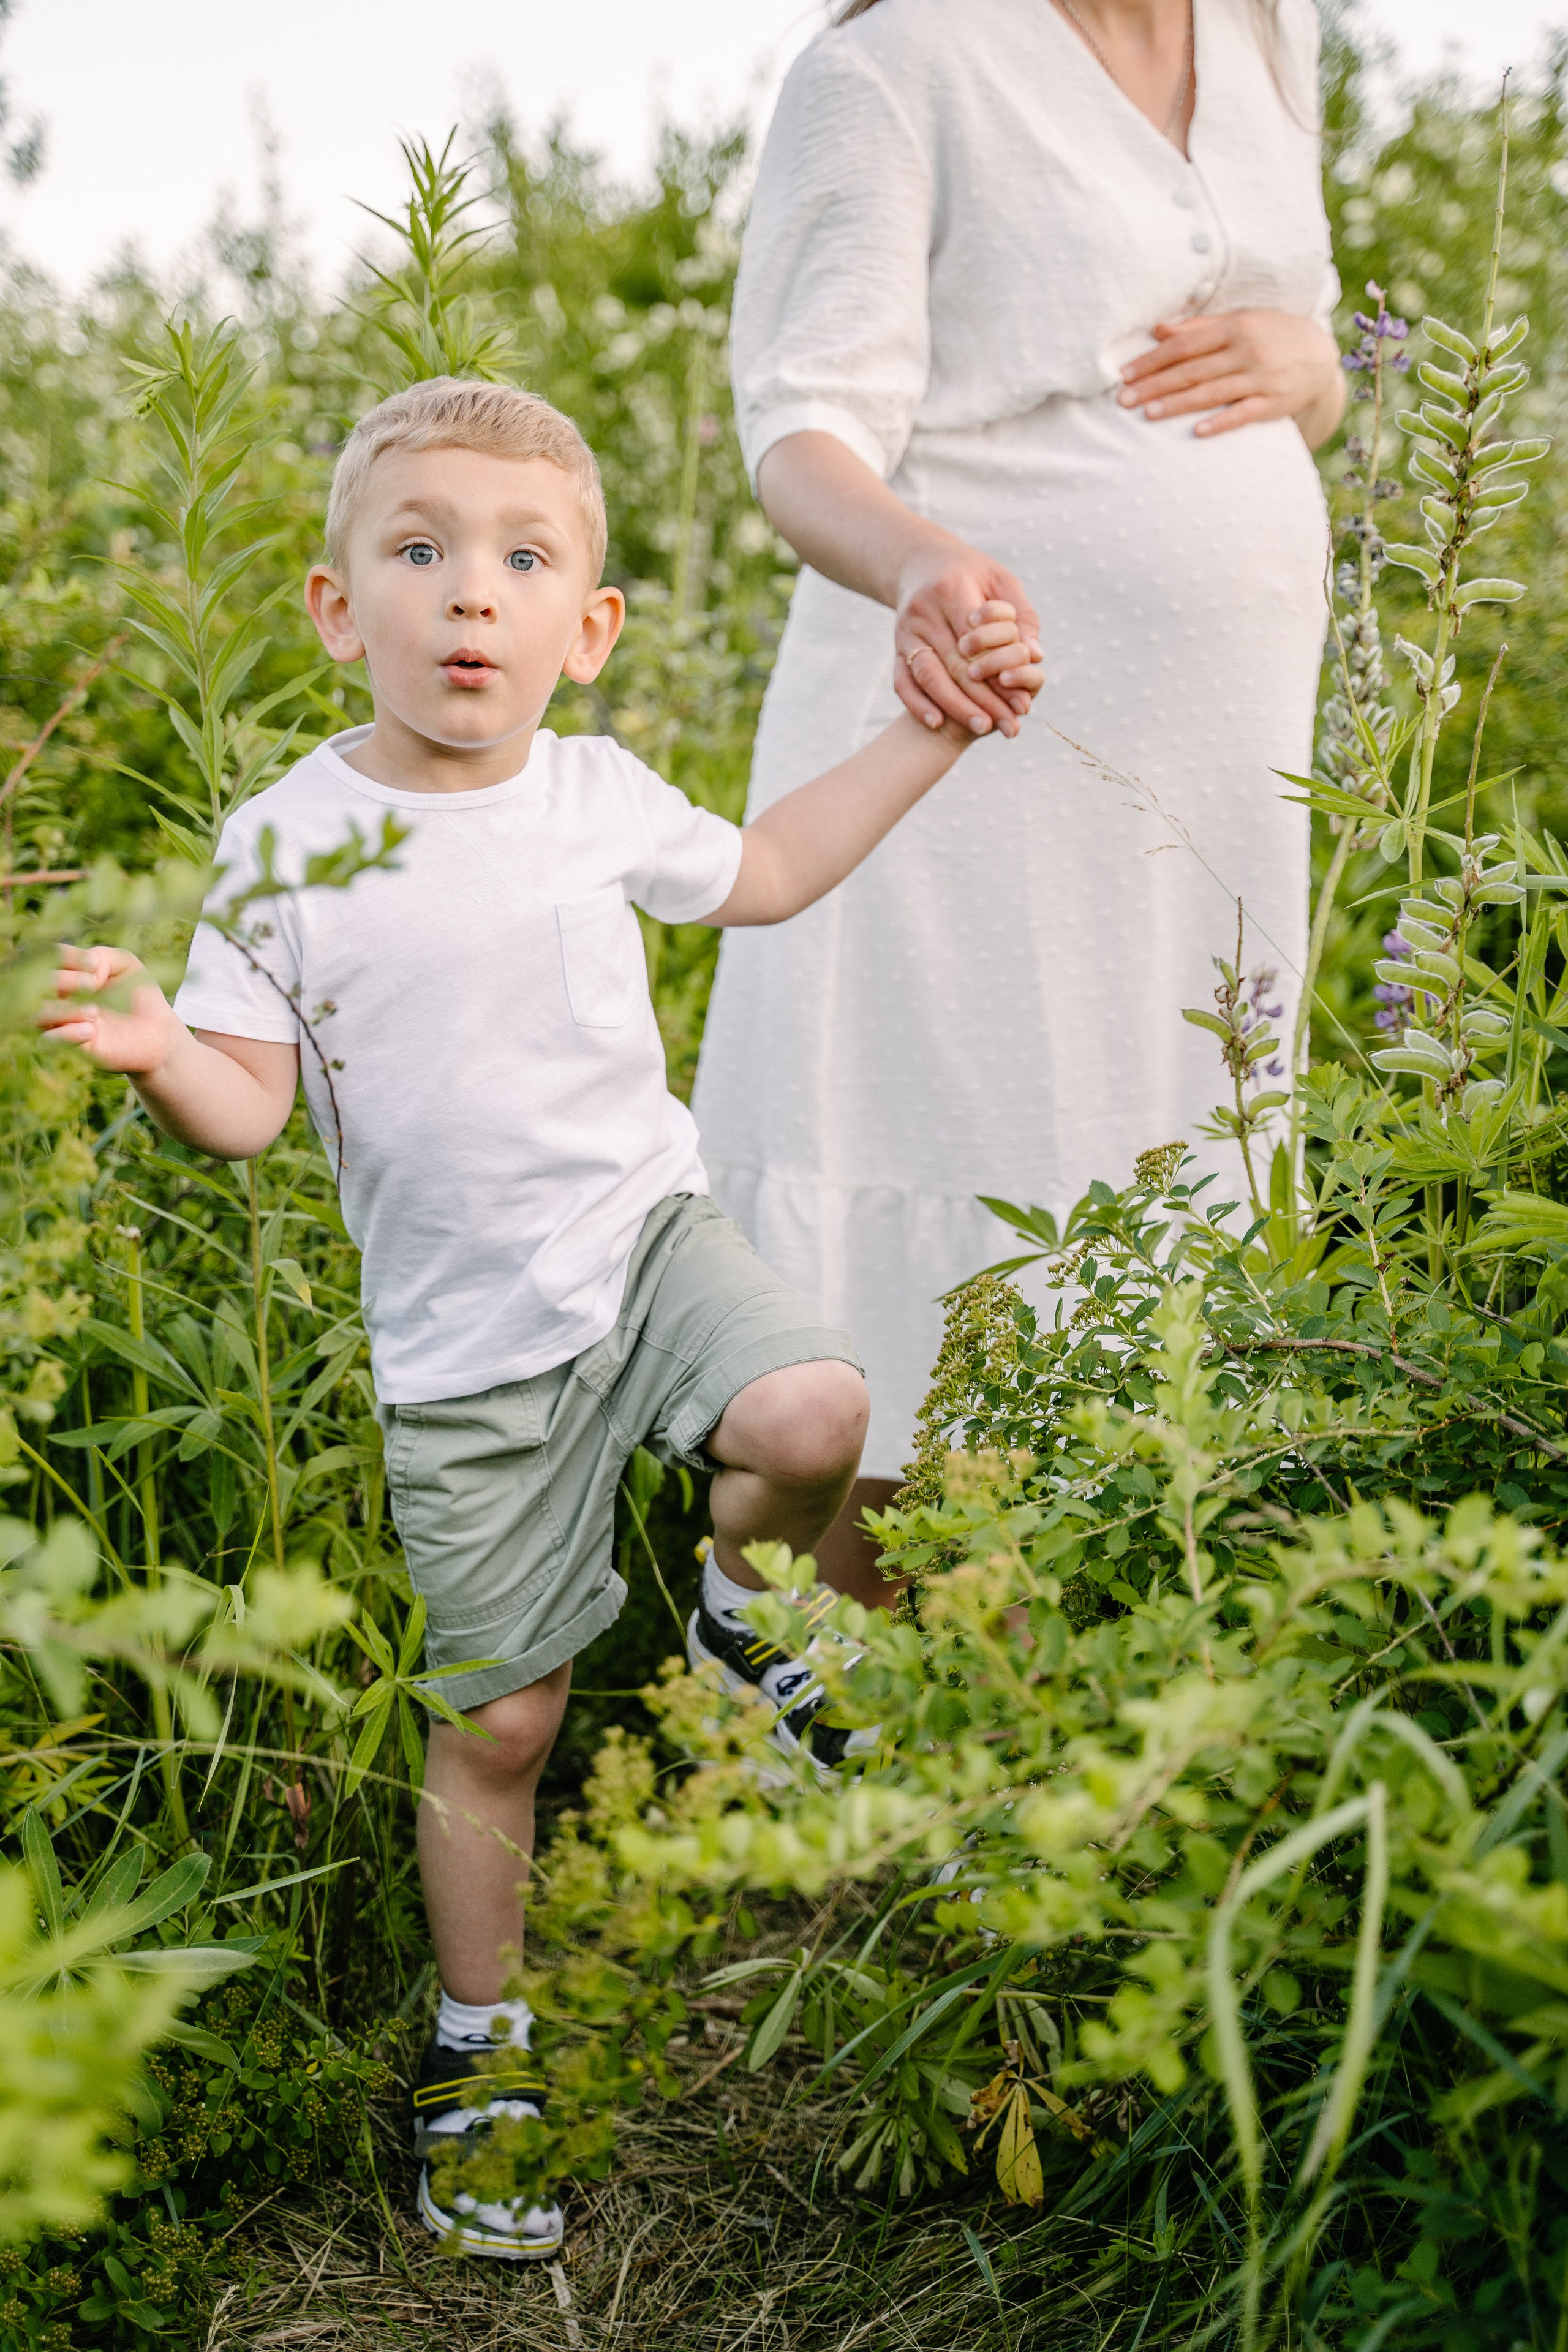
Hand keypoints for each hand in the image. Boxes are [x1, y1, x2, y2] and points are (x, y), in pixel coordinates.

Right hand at [39, 945, 181, 1073]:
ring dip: (62, 1010)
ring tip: (93, 1012)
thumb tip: (85, 970)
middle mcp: (56, 996)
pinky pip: (46, 1043)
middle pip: (34, 984)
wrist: (157, 1030)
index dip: (64, 957)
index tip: (94, 963)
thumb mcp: (126, 965)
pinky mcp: (69, 1048)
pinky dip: (65, 1035)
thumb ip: (104, 956)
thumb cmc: (137, 994)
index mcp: (67, 972)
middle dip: (61, 981)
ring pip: (35, 1014)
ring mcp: (60, 1022)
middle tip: (91, 985)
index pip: (46, 958)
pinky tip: (90, 1030)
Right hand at [894, 551, 1043, 738]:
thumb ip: (1022, 617)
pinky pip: (902, 682)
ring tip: (982, 728)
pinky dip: (917, 705)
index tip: (1022, 701)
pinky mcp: (897, 648)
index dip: (1000, 674)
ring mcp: (906, 632)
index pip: (978, 641)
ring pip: (929, 677)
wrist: (920, 563)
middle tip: (1009, 725)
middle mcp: (924, 612)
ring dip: (956, 707)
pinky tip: (937, 723)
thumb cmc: (971, 574)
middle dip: (985, 700)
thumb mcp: (1001, 581)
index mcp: (951, 590)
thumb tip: (1036, 656)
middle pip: (956, 665)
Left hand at [1118, 309, 1343, 440]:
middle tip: (1124, 400)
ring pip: (1211, 392)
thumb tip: (1158, 329)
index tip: (1124, 375)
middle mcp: (1246, 350)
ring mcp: (1260, 378)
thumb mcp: (1239, 321)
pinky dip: (1220, 422)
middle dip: (1155, 385)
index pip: (1184, 345)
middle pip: (1192, 370)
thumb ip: (1199, 327)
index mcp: (1234, 327)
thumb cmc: (1270, 335)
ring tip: (1148, 414)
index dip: (1152, 360)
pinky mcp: (1273, 403)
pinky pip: (1242, 414)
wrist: (1320, 354)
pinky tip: (1197, 432)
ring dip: (1178, 404)